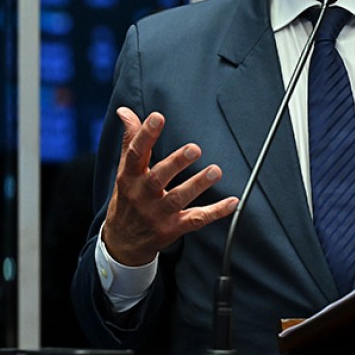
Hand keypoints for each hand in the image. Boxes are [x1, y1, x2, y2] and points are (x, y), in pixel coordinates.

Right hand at [101, 106, 238, 265]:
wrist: (122, 242)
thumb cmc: (128, 198)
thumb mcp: (125, 171)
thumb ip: (130, 140)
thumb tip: (125, 111)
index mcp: (129, 177)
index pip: (135, 153)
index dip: (145, 135)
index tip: (158, 117)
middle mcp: (142, 195)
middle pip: (158, 178)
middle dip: (176, 163)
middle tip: (194, 148)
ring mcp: (157, 214)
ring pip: (178, 199)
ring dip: (197, 185)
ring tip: (215, 171)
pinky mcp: (172, 228)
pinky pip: (195, 220)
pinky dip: (215, 212)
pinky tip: (232, 202)